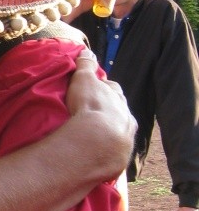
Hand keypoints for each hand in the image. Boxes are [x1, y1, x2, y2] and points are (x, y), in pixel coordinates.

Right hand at [65, 50, 134, 178]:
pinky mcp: (118, 159)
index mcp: (118, 99)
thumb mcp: (84, 80)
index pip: (113, 90)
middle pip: (119, 112)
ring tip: (97, 135)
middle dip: (110, 111)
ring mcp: (124, 139)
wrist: (97, 140)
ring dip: (111, 132)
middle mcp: (126, 118)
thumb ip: (86, 66)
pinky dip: (107, 151)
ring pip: (120, 133)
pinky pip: (113, 153)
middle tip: (97, 112)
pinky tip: (99, 154)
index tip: (96, 90)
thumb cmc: (90, 106)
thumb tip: (87, 51)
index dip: (104, 89)